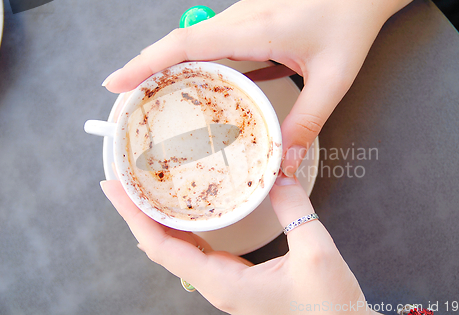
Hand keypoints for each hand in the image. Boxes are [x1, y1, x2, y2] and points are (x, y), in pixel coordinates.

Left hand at [101, 174, 377, 314]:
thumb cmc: (329, 307)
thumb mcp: (315, 252)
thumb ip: (294, 209)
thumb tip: (278, 172)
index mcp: (225, 283)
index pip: (163, 249)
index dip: (135, 218)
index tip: (115, 190)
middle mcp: (217, 285)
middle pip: (162, 249)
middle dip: (138, 214)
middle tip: (121, 181)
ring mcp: (225, 284)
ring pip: (178, 251)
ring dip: (157, 221)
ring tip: (144, 191)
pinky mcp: (236, 280)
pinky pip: (198, 252)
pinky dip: (183, 229)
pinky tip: (183, 213)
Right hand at [102, 0, 434, 175]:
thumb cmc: (349, 23)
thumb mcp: (332, 79)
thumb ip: (307, 123)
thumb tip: (284, 163)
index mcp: (254, 29)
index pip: (186, 44)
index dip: (146, 63)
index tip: (116, 83)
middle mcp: (240, 21)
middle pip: (178, 43)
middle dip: (145, 69)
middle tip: (124, 102)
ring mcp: (243, 20)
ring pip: (193, 43)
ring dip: (167, 67)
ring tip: (150, 99)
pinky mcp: (251, 24)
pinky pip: (212, 44)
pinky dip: (194, 64)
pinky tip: (193, 87)